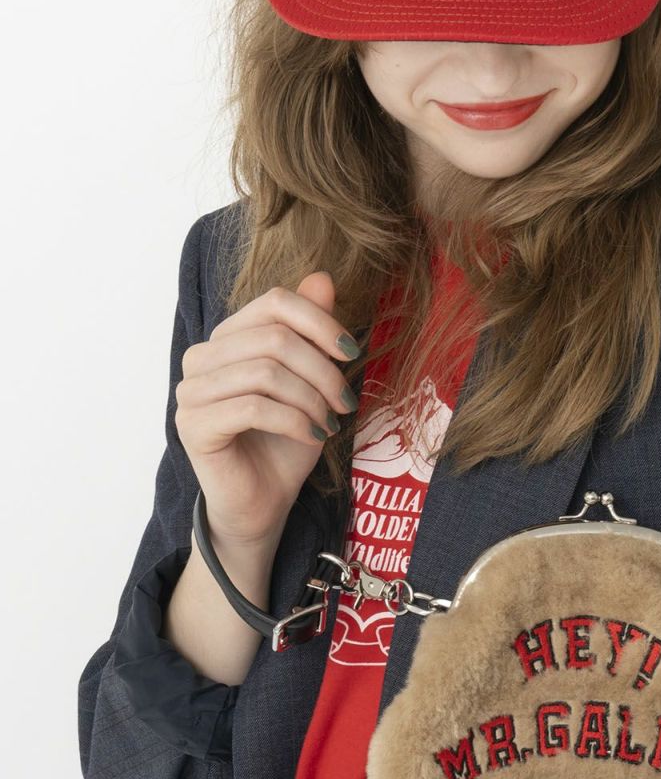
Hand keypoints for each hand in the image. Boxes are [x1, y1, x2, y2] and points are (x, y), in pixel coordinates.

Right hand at [175, 271, 360, 544]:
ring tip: (329, 423)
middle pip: (274, 337)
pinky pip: (253, 407)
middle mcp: (201, 358)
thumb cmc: (286, 442)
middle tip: (345, 402)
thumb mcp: (311, 382)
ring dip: (311, 398)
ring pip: (265, 372)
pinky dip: (294, 420)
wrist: (263, 502)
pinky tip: (312, 436)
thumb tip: (322, 276)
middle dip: (322, 370)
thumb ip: (312, 331)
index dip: (320, 322)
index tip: (351, 352)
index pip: (275, 303)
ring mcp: (191, 391)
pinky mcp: (193, 425)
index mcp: (228, 338)